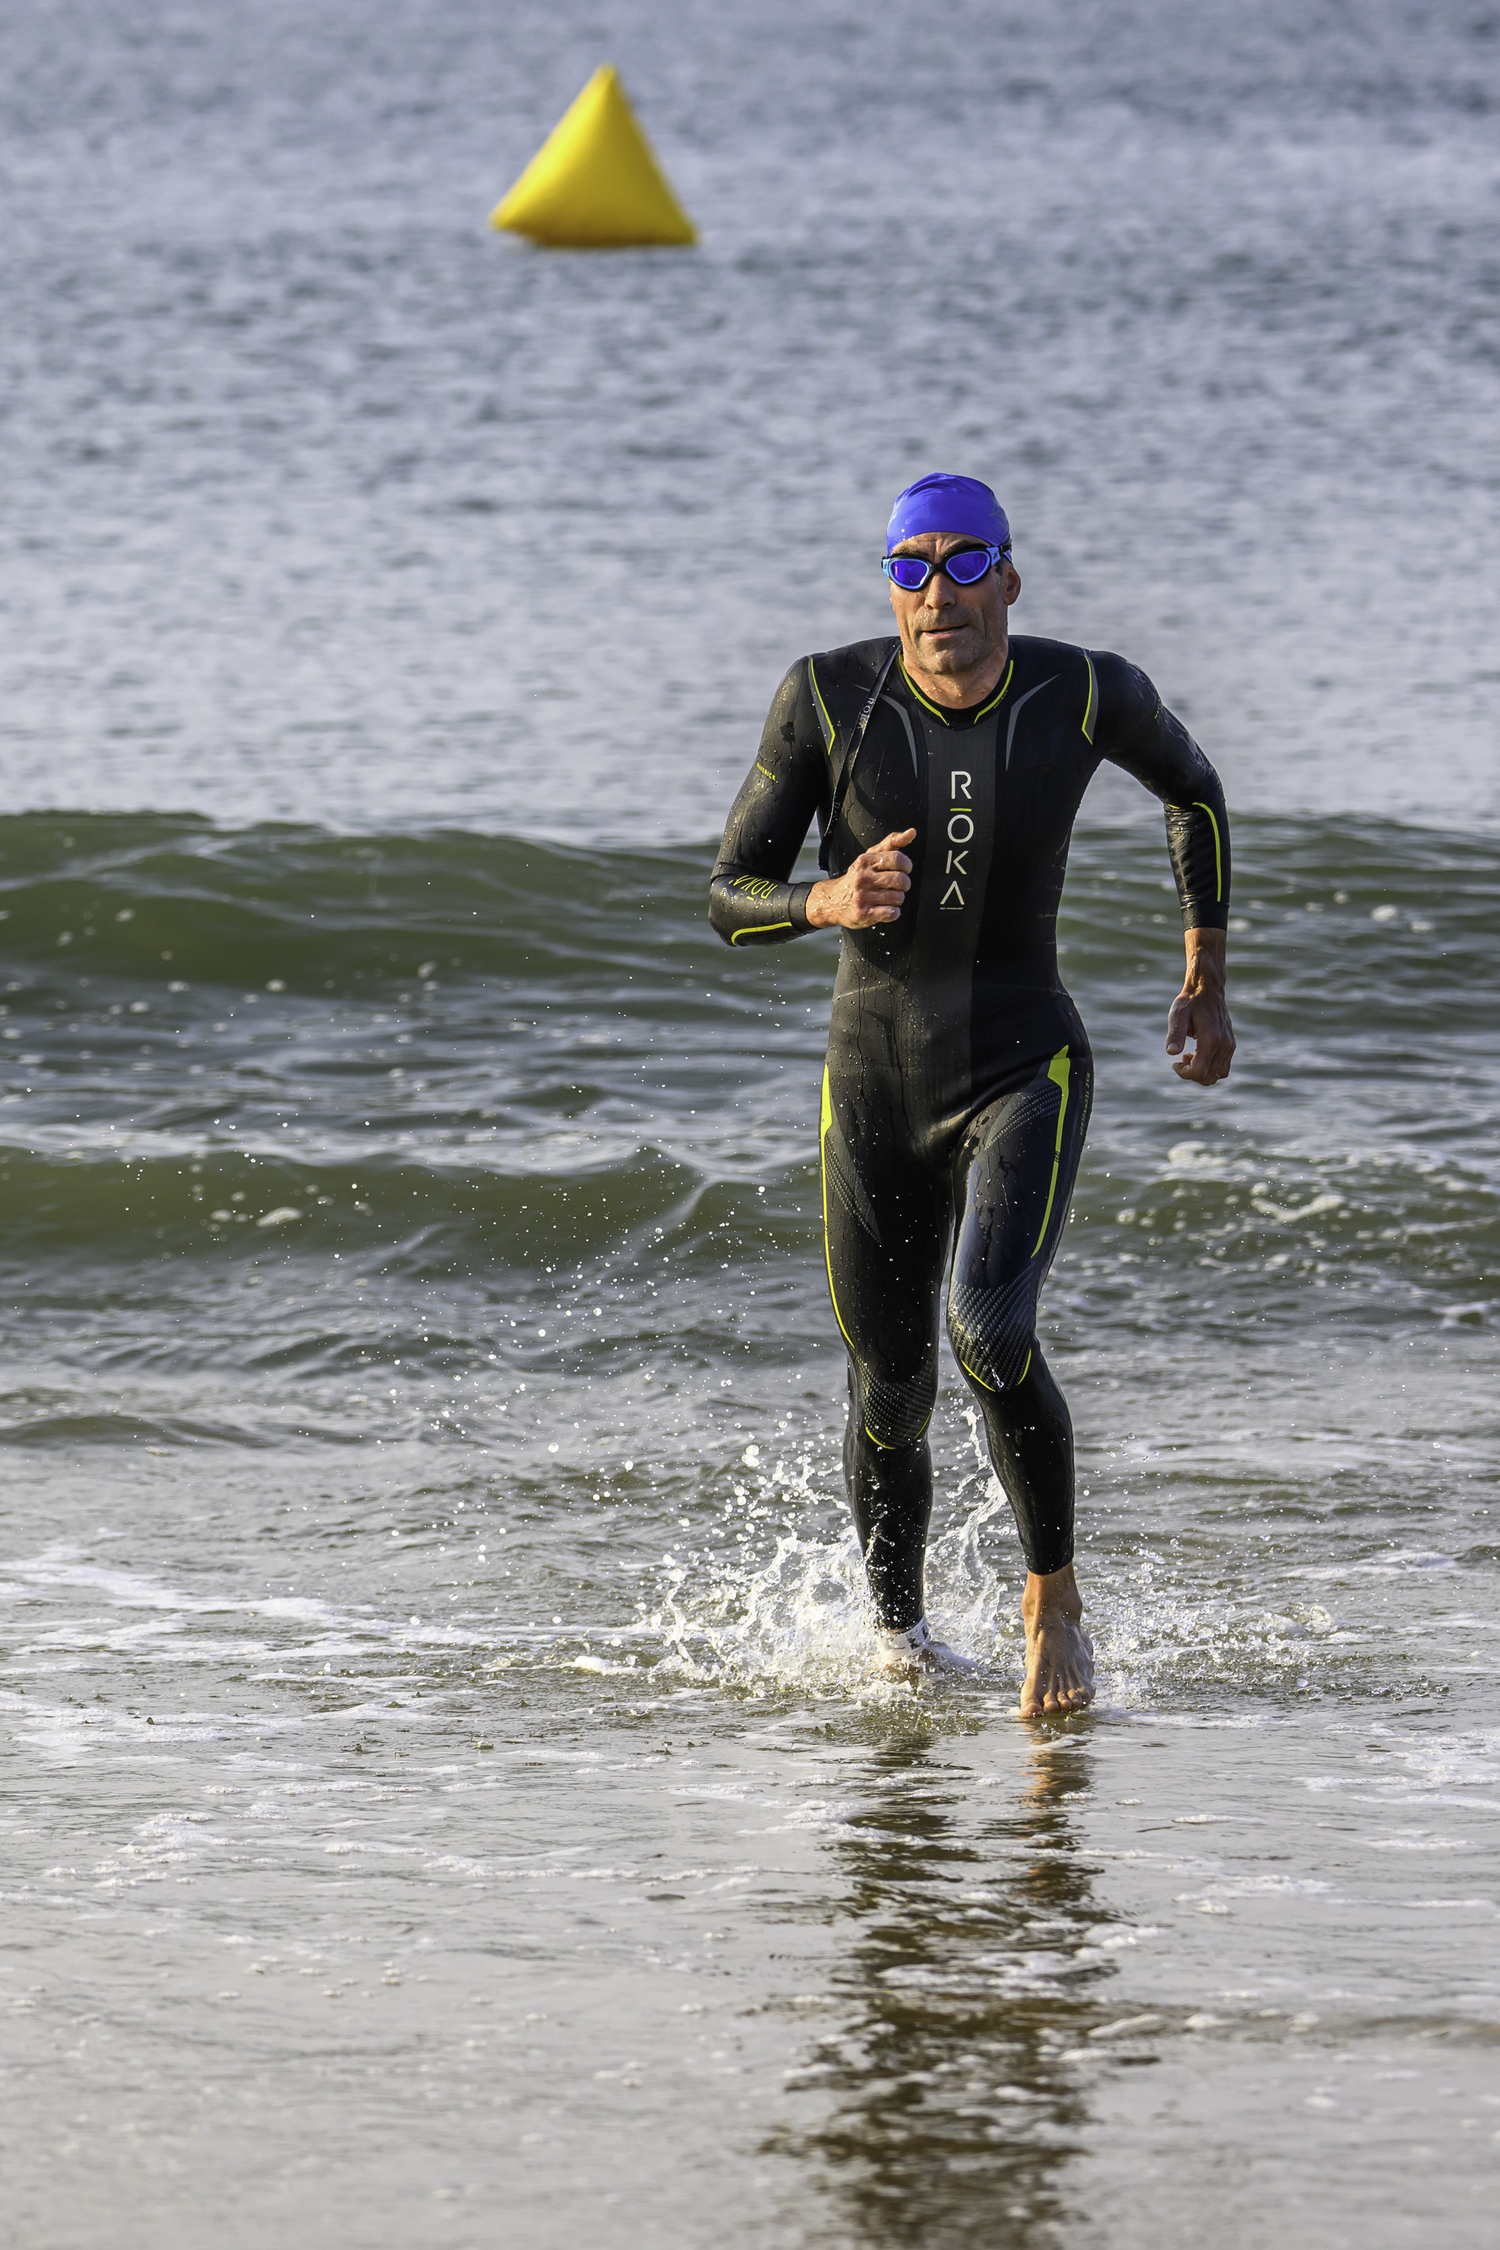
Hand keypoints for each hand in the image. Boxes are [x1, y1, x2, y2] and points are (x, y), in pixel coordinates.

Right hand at [806, 829, 915, 929]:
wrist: (833, 900)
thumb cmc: (858, 877)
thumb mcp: (871, 856)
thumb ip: (892, 842)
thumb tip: (912, 832)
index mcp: (865, 861)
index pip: (897, 858)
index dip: (907, 865)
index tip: (905, 869)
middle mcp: (862, 878)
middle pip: (900, 880)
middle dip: (904, 884)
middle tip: (898, 886)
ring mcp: (862, 897)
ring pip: (898, 898)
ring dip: (898, 899)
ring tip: (888, 897)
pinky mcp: (863, 914)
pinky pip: (892, 913)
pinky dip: (893, 912)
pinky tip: (885, 909)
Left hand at [1167, 926, 1235, 1085]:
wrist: (1207, 989)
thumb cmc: (1190, 1001)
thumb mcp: (1178, 1015)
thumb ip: (1175, 1034)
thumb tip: (1171, 1053)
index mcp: (1211, 1040)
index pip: (1199, 1072)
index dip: (1184, 1073)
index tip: (1174, 1063)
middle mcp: (1224, 1045)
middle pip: (1209, 1078)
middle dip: (1192, 1074)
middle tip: (1181, 1059)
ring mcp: (1230, 1046)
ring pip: (1218, 1075)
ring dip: (1202, 1072)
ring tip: (1189, 1056)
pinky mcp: (1231, 1045)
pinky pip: (1223, 1067)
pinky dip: (1210, 1067)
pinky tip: (1198, 1054)